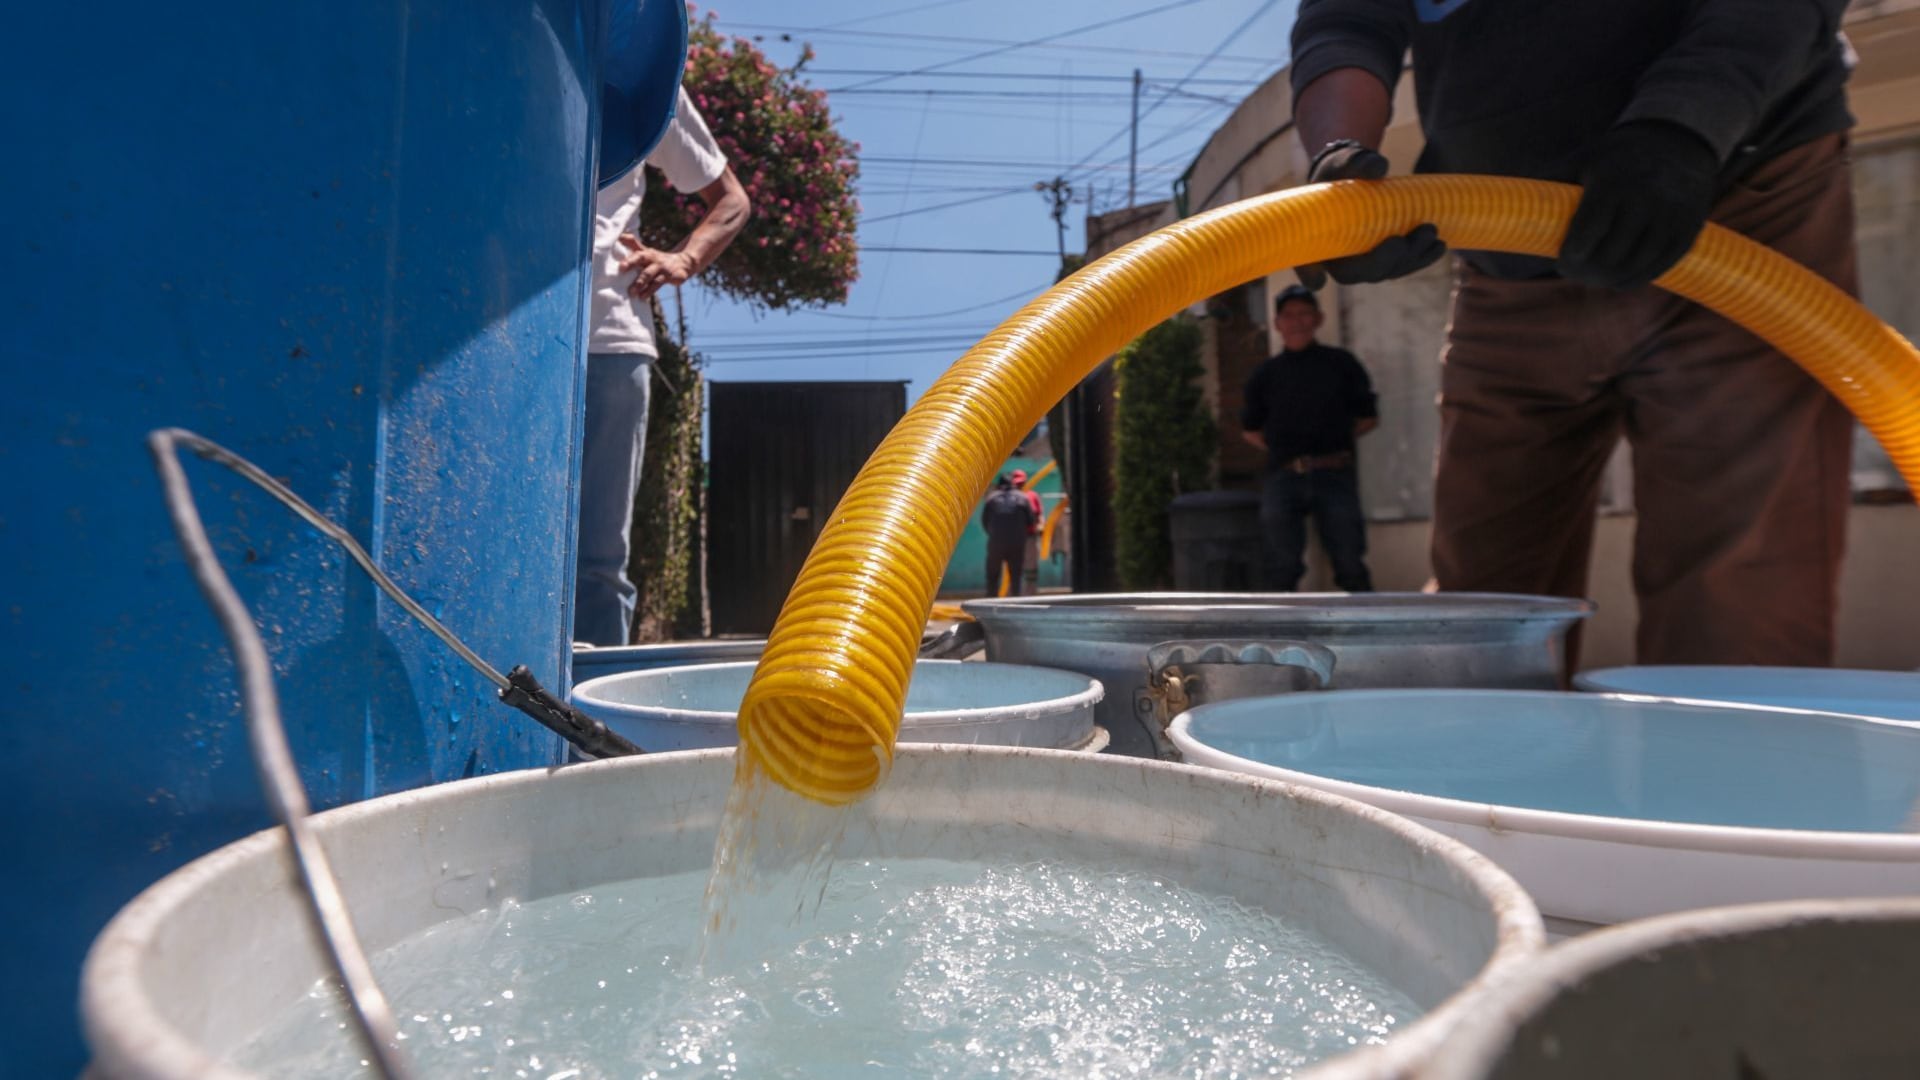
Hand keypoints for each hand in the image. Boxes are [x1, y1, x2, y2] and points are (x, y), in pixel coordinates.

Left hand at [618, 234, 696, 299]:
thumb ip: (633, 245)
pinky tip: (642, 297)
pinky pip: (659, 284)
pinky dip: (650, 291)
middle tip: (622, 273)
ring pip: (651, 276)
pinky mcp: (673, 277)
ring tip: (632, 293)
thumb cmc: (658, 260)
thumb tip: (620, 236)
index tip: (621, 267)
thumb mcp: (647, 252)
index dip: (630, 260)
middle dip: (634, 267)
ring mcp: (665, 269)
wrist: (683, 263)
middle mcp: (656, 261)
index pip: (638, 255)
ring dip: (641, 284)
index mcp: (648, 254)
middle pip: (644, 263)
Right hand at [1296, 142, 1445, 289]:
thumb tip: (1380, 167)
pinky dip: (1420, 259)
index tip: (1318, 280)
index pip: (1305, 261)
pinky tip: (1439, 247)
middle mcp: (1334, 258)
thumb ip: (1357, 162)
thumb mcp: (1345, 162)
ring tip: (1433, 235)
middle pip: (1357, 273)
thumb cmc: (1341, 171)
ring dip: (1411, 259)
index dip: (1309, 273)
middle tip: (1407, 238)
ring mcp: (1360, 262)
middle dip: (1386, 260)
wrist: (1354, 176)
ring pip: (1384, 272)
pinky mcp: (1382, 259)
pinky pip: (1400, 266)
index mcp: (1314, 237)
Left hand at [1558, 121, 1719, 289]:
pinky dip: (1635, 279)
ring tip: (1594, 276)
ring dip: (1608, 280)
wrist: (1679, 140)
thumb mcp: (1581, 160)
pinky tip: (1619, 277)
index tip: (1562, 262)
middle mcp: (1644, 202)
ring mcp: (1670, 218)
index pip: (1585, 239)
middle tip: (1573, 272)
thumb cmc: (1616, 155)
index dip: (1570, 259)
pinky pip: (1657, 269)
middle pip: (1607, 260)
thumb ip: (1548, 185)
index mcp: (1612, 186)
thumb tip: (1498, 204)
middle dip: (1585, 273)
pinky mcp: (1687, 231)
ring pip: (1632, 269)